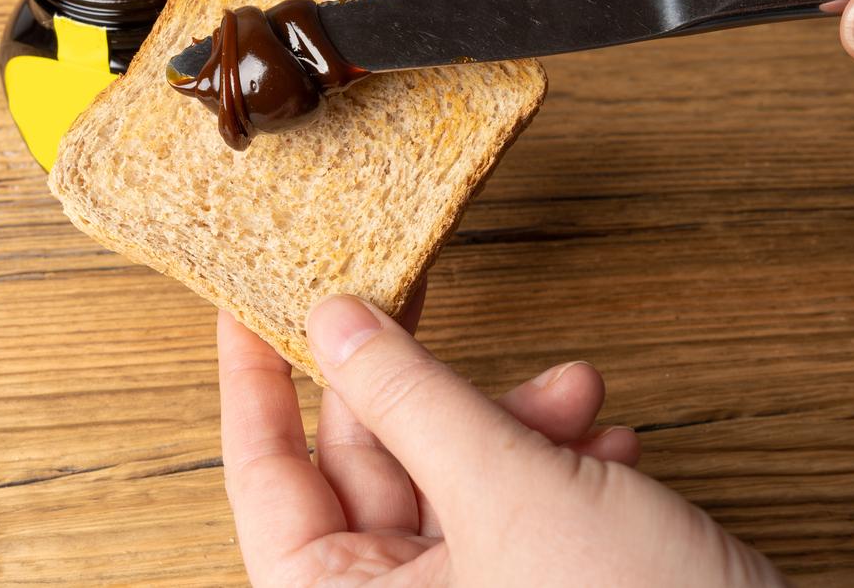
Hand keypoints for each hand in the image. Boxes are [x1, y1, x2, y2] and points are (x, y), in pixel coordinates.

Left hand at [217, 289, 786, 586]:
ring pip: (453, 471)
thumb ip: (413, 400)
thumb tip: (334, 320)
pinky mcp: (527, 585)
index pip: (265, 475)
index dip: (252, 382)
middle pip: (370, 459)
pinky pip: (513, 504)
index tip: (244, 306)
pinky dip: (557, 462)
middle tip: (424, 296)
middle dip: (426, 384)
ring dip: (516, 420)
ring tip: (577, 392)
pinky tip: (609, 444)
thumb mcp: (507, 494)